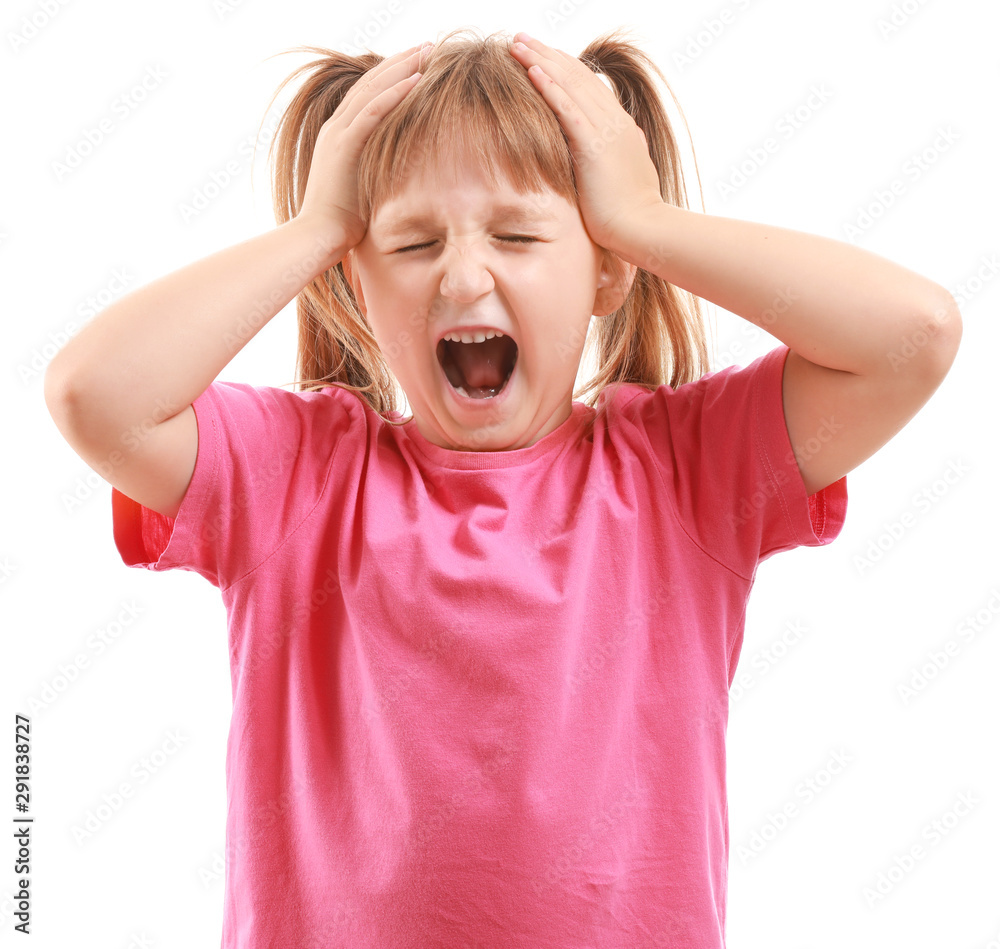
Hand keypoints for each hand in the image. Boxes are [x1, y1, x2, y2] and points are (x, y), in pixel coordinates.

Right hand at [297, 42, 430, 250]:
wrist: (319, 235)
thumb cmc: (343, 223)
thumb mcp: (364, 188)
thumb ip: (375, 172)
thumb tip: (400, 175)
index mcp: (340, 136)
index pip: (368, 96)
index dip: (393, 76)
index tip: (419, 64)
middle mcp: (337, 128)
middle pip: (371, 84)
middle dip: (401, 62)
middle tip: (428, 46)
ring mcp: (339, 134)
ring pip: (373, 90)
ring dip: (403, 68)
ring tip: (428, 52)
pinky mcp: (345, 146)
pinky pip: (374, 111)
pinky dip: (396, 93)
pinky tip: (418, 79)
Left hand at [508, 33, 662, 256]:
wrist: (644, 231)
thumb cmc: (630, 218)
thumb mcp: (621, 180)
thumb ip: (614, 161)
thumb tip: (611, 157)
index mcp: (621, 130)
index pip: (589, 88)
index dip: (564, 68)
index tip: (541, 56)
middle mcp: (615, 122)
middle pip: (577, 78)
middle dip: (547, 55)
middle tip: (521, 38)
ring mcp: (607, 131)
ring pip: (570, 85)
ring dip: (541, 61)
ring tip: (517, 44)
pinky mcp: (595, 146)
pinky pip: (568, 109)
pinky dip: (550, 87)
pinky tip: (532, 71)